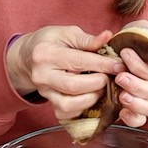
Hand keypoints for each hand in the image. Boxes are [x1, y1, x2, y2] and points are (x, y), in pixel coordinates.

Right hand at [7, 26, 122, 119]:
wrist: (27, 57)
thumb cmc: (50, 42)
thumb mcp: (66, 33)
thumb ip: (87, 39)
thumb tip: (108, 37)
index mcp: (46, 54)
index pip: (78, 61)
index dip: (102, 64)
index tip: (119, 65)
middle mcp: (42, 76)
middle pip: (74, 86)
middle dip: (98, 82)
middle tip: (111, 76)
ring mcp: (44, 93)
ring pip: (69, 105)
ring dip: (91, 98)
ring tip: (101, 87)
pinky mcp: (49, 104)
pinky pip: (67, 114)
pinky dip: (82, 108)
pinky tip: (91, 96)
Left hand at [111, 20, 147, 127]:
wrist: (118, 56)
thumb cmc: (130, 42)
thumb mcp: (138, 31)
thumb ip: (145, 30)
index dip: (140, 64)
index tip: (124, 53)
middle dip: (136, 84)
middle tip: (120, 77)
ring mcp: (144, 98)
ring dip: (136, 103)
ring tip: (122, 96)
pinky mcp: (133, 110)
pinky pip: (139, 120)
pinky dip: (132, 118)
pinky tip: (122, 111)